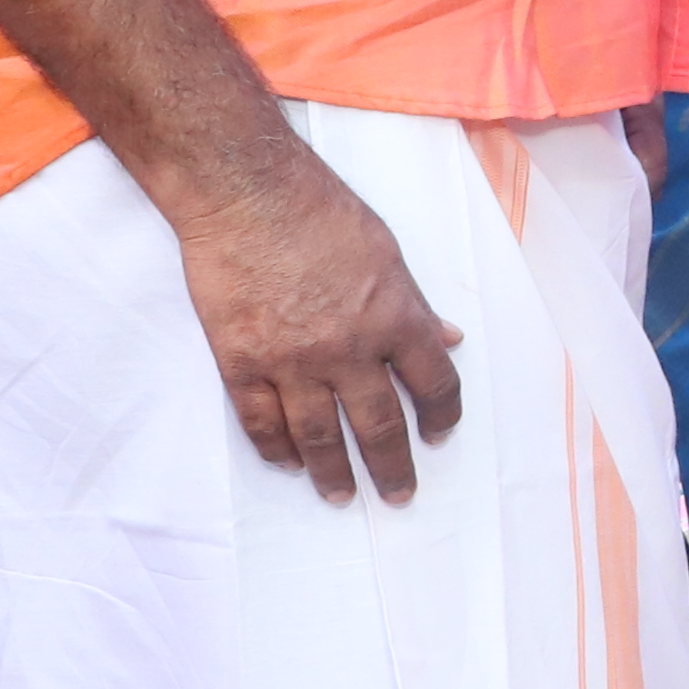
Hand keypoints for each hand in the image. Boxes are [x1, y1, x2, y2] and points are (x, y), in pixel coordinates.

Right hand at [174, 148, 465, 505]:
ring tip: (342, 497)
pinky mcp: (240, 362)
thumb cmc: (318, 209)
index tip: (440, 434)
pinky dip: (276, 448)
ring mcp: (291, 361)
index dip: (442, 414)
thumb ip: (414, 303)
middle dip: (393, 467)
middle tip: (399, 495)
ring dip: (334, 474)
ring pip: (318, 436)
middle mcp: (348, 349)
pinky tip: (289, 462)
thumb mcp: (386, 250)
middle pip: (380, 425)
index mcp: (394, 317)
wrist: (243, 191)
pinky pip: (261, 421)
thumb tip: (447, 338)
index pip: (434, 383)